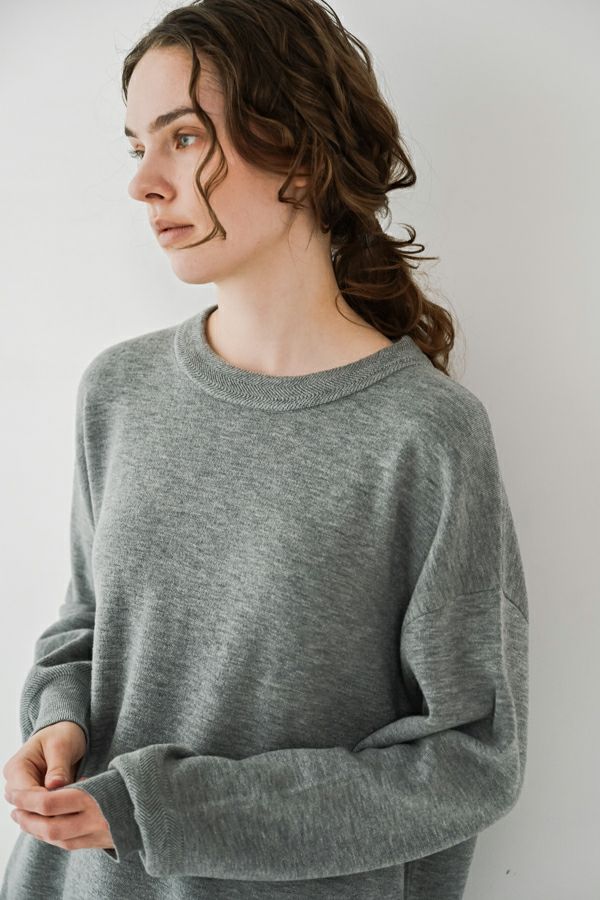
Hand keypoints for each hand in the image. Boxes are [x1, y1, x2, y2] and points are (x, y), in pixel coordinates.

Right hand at [3, 721, 112, 850]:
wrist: (66, 733)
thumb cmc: (62, 734)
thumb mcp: (62, 745)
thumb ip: (58, 766)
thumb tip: (54, 785)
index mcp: (16, 768)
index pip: (26, 795)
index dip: (47, 802)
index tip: (71, 801)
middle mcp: (15, 785)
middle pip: (29, 809)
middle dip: (53, 811)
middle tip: (78, 805)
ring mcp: (25, 795)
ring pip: (37, 816)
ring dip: (58, 813)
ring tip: (79, 802)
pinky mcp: (37, 801)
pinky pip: (46, 814)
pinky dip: (61, 812)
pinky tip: (77, 804)